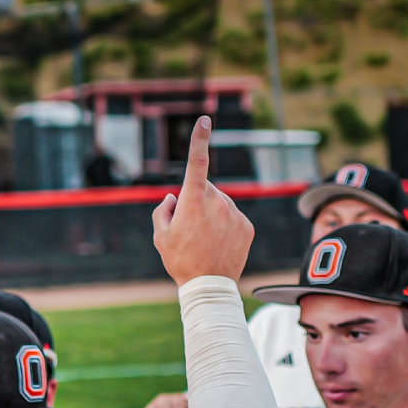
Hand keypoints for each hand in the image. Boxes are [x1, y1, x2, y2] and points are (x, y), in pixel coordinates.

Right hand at [152, 116, 255, 284]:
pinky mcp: (247, 225)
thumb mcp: (160, 236)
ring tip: (206, 240)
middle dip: (197, 199)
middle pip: (206, 188)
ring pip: (220, 203)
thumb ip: (162, 210)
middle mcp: (217, 202)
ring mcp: (234, 213)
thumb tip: (173, 197)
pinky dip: (226, 225)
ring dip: (212, 214)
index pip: (197, 163)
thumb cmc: (181, 261)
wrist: (210, 286)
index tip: (205, 121)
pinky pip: (233, 217)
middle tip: (190, 227)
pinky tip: (219, 244)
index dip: (200, 139)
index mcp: (193, 201)